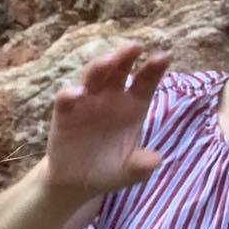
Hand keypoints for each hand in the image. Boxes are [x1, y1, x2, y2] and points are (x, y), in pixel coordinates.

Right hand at [39, 42, 169, 203]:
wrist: (76, 183)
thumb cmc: (108, 170)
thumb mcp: (129, 172)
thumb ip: (141, 166)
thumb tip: (155, 160)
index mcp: (133, 106)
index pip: (145, 82)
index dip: (154, 68)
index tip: (163, 56)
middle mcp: (110, 98)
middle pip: (120, 71)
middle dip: (126, 56)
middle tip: (135, 46)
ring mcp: (87, 102)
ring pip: (94, 77)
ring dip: (100, 67)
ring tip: (109, 60)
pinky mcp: (65, 113)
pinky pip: (66, 98)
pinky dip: (70, 93)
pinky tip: (78, 94)